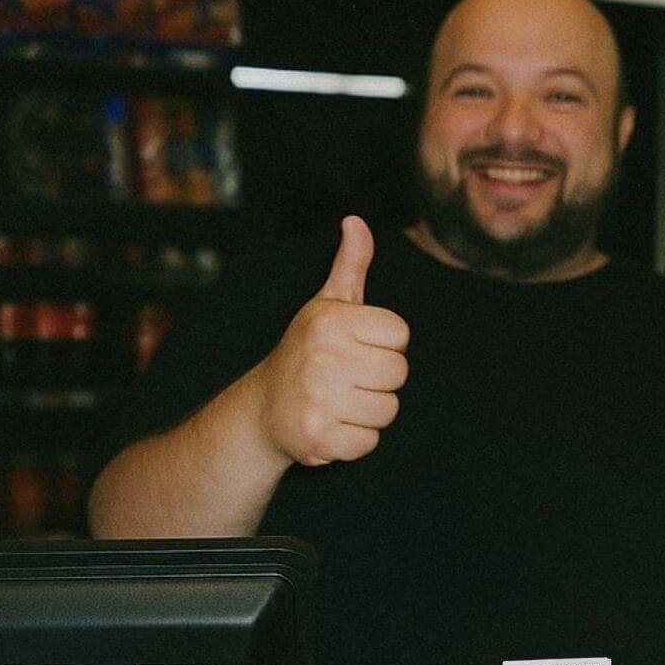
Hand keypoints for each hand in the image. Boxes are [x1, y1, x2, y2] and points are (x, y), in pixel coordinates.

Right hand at [252, 216, 408, 467]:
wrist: (263, 409)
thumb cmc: (306, 352)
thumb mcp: (325, 305)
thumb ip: (349, 266)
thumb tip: (357, 221)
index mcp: (330, 322)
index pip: (400, 334)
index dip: (384, 343)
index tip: (357, 348)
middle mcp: (322, 359)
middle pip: (398, 373)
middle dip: (380, 380)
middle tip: (349, 379)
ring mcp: (319, 401)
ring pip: (388, 410)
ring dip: (369, 412)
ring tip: (341, 402)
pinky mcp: (319, 440)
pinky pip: (370, 442)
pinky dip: (356, 440)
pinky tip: (334, 426)